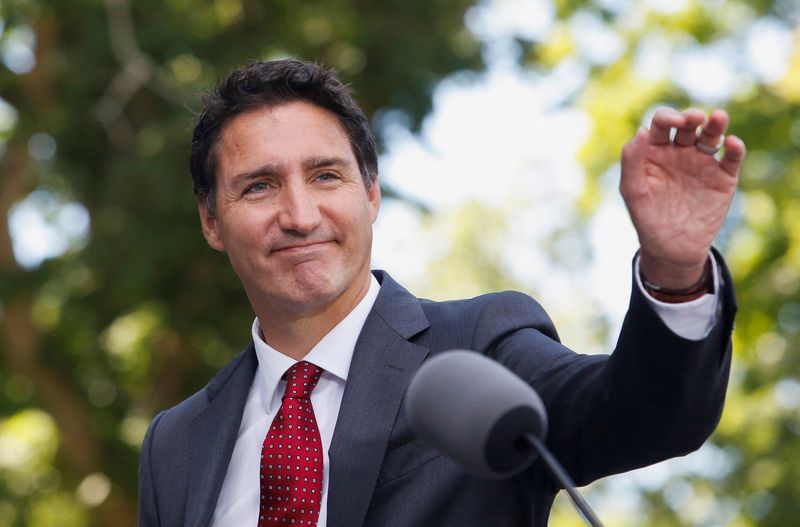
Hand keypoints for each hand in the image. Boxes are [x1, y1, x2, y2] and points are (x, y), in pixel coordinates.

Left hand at [620, 108, 745, 288]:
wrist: (672, 248)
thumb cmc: (647, 218)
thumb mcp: (633, 191)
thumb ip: (631, 161)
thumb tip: (639, 130)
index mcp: (655, 151)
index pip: (661, 124)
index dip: (667, 117)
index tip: (673, 122)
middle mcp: (680, 152)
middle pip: (688, 125)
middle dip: (691, 117)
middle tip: (694, 118)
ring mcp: (702, 163)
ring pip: (711, 136)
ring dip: (716, 124)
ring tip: (717, 118)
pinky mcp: (723, 177)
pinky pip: (732, 158)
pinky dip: (735, 148)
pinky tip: (732, 144)